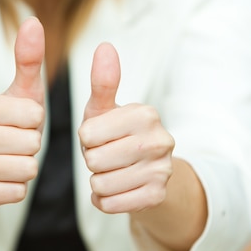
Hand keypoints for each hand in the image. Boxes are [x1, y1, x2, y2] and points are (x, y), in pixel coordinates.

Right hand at [0, 17, 44, 208]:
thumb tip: (33, 21)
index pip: (34, 116)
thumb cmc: (4, 122)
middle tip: (12, 142)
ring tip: (8, 158)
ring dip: (25, 167)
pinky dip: (15, 187)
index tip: (17, 121)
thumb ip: (28, 59)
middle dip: (30, 145)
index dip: (34, 121)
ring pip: (26, 170)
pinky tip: (0, 177)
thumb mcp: (18, 91)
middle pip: (32, 145)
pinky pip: (17, 192)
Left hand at [79, 42, 173, 213]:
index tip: (102, 136)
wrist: (149, 171)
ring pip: (101, 185)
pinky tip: (117, 188)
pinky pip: (110, 204)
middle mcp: (160, 140)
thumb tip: (105, 46)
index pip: (88, 135)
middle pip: (94, 161)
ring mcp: (162, 170)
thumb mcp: (105, 109)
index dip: (87, 139)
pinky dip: (106, 200)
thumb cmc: (117, 135)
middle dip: (93, 160)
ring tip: (113, 171)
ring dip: (98, 181)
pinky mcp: (158, 196)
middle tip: (108, 155)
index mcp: (145, 114)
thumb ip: (103, 81)